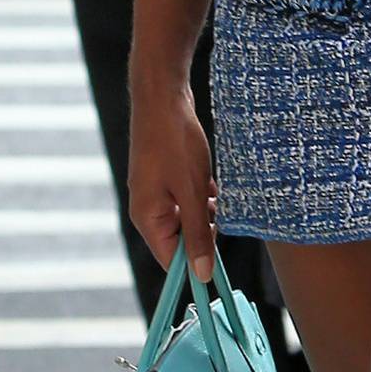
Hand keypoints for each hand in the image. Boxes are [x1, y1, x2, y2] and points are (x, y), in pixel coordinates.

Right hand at [129, 81, 216, 282]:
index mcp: (148, 218)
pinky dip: (203, 192)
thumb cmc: (175, 142)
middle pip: (180, 238)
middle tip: (222, 211)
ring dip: (206, 209)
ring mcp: (155, 191)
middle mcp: (147, 208)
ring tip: (215, 189)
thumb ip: (197, 234)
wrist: (163, 95)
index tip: (222, 266)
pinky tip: (212, 179)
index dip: (196, 265)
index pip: (171, 260)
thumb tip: (201, 275)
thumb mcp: (192, 191)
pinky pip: (188, 197)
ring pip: (188, 216)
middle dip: (205, 229)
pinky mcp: (166, 176)